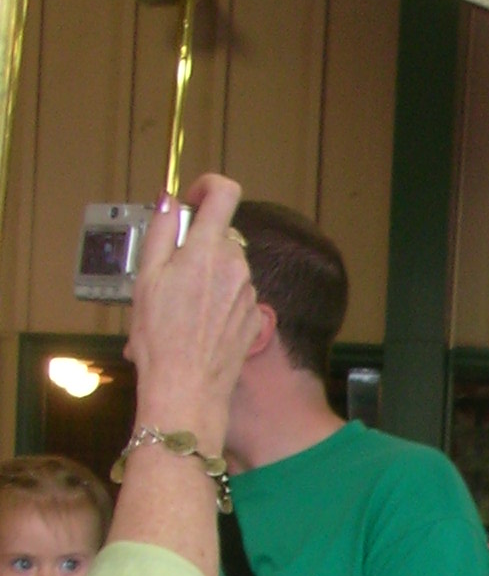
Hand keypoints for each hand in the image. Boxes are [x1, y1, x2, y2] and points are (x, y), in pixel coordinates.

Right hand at [125, 175, 259, 445]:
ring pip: (229, 266)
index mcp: (208, 250)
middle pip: (222, 235)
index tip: (194, 199)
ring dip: (207, 275)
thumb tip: (169, 200)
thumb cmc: (160, 338)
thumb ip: (162, 231)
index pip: (224, 193)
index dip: (208, 187)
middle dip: (198, 244)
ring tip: (180, 307)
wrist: (187, 387)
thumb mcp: (147, 277)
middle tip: (170, 272)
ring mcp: (249, 292)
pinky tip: (197, 323)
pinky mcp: (254, 315)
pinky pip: (236, 294)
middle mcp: (236, 266)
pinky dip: (218, 299)